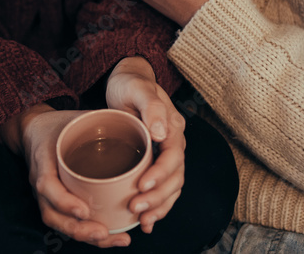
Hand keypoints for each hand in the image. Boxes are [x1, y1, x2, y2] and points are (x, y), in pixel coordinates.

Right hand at [0, 105, 132, 247]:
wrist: (34, 128)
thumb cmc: (59, 123)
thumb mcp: (76, 118)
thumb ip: (101, 122)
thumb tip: (138, 124)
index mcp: (44, 159)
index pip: (47, 185)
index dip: (64, 201)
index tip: (85, 210)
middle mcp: (42, 181)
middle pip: (52, 214)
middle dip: (78, 229)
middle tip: (103, 232)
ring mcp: (45, 194)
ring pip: (58, 223)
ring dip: (84, 235)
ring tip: (110, 238)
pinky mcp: (53, 201)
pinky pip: (65, 220)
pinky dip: (85, 231)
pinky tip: (107, 235)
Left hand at [105, 57, 186, 234]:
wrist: (128, 82)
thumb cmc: (131, 84)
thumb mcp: (138, 89)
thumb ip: (152, 107)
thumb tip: (162, 132)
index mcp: (173, 127)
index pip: (173, 157)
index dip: (160, 175)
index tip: (141, 186)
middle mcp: (175, 143)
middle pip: (175, 178)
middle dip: (158, 197)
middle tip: (136, 207)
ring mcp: (167, 154)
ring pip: (172, 187)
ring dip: (160, 206)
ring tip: (142, 219)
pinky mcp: (156, 161)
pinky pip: (164, 188)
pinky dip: (159, 206)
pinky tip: (147, 221)